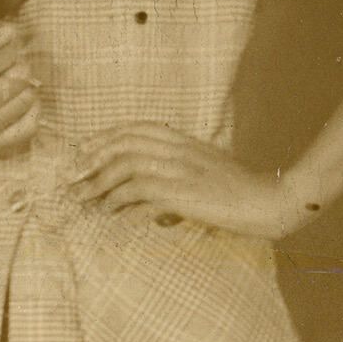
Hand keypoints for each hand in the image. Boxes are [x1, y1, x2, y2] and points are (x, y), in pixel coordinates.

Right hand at [0, 24, 39, 155]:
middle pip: (19, 79)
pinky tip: (22, 104)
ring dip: (23, 87)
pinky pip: (23, 134)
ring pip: (24, 102)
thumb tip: (10, 32)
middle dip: (16, 65)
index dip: (8, 46)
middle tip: (2, 62)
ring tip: (7, 80)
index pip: (5, 57)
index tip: (1, 43)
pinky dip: (30, 117)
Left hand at [69, 125, 317, 239]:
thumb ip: (181, 176)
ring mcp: (180, 169)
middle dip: (92, 159)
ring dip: (99, 183)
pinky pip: (139, 191)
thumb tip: (154, 202)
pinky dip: (120, 201)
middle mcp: (179, 150)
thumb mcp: (209, 174)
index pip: (136, 128)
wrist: (270, 201)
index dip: (106, 136)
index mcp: (185, 141)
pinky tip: (111, 212)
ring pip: (125, 166)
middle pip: (124, 144)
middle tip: (72, 177)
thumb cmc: (242, 193)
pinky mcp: (182, 192)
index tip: (83, 150)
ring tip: (83, 200)